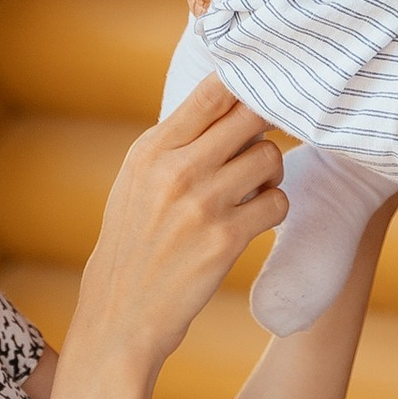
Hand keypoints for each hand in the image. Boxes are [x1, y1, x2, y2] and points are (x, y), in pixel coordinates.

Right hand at [74, 79, 286, 373]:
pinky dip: (274, 209)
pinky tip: (256, 220)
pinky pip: (277, 203)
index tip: (262, 90)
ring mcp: (201, 204)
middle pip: (251, 116)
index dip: (248, 82)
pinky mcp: (225, 240)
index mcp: (150, 149)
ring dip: (271, 173)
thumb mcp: (136, 182)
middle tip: (264, 144)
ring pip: (270, 157)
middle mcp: (175, 169)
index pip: (214, 90)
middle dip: (266, 127)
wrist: (120, 315)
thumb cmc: (133, 244)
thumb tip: (229, 99)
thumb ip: (176, 143)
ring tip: (254, 189)